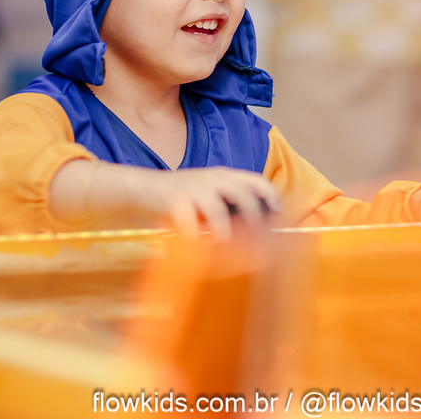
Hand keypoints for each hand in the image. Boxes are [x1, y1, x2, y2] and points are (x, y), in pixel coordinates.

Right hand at [133, 166, 281, 239]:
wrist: (143, 186)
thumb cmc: (180, 195)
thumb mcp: (207, 190)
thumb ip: (226, 200)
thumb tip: (251, 224)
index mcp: (222, 176)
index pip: (255, 180)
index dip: (270, 195)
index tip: (277, 210)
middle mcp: (211, 179)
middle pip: (243, 193)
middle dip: (253, 218)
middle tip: (255, 238)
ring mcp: (193, 188)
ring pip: (217, 210)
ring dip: (223, 232)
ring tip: (223, 244)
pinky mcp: (174, 201)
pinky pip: (189, 222)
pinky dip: (194, 237)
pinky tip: (195, 244)